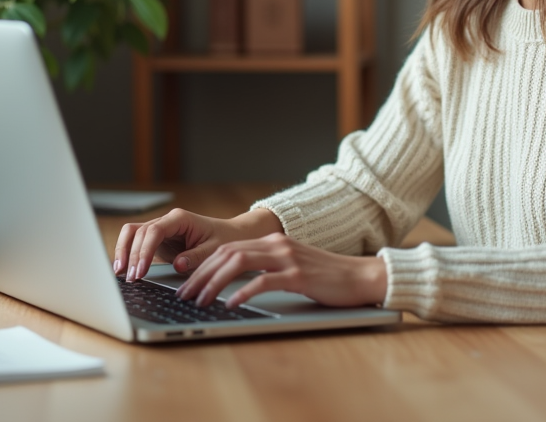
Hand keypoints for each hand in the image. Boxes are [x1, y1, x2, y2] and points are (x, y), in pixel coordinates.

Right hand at [113, 207, 282, 281]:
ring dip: (123, 251)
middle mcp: (167, 221)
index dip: (144, 250)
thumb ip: (197, 256)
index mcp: (180, 219)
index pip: (154, 231)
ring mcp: (161, 229)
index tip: (141, 270)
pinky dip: (127, 253)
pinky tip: (122, 269)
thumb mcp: (215, 249)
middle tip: (130, 278)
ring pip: (132, 234)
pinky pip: (137, 242)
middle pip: (139, 232)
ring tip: (119, 273)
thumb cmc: (225, 238)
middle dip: (131, 255)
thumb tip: (178, 264)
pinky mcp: (158, 240)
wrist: (231, 234)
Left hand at [176, 233, 387, 308]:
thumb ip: (267, 268)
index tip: (186, 283)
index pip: (227, 248)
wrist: (362, 276)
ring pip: (238, 263)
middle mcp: (277, 245)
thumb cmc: (327, 277)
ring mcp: (288, 258)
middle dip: (200, 274)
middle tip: (183, 294)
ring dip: (214, 283)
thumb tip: (234, 285)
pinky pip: (263, 281)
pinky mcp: (299, 275)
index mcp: (273, 241)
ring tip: (199, 300)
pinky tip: (230, 304)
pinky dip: (243, 292)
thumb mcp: (292, 267)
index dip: (203, 265)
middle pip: (226, 254)